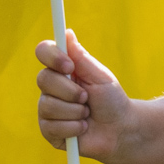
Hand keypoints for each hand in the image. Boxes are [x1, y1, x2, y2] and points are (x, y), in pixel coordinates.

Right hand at [36, 29, 132, 162]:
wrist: (119, 129)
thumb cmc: (111, 99)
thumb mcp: (99, 76)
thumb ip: (81, 57)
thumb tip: (67, 33)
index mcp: (62, 69)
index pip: (43, 52)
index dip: (53, 57)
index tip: (70, 66)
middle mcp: (51, 87)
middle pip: (43, 79)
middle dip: (71, 91)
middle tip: (87, 97)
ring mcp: (47, 108)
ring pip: (48, 105)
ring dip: (75, 111)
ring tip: (87, 114)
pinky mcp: (48, 130)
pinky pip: (52, 126)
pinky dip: (73, 127)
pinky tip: (83, 128)